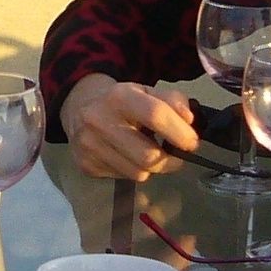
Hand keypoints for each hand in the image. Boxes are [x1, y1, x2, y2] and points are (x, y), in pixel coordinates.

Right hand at [60, 75, 197, 180]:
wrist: (78, 108)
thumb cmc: (122, 101)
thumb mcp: (147, 92)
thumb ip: (173, 101)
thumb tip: (189, 122)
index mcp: (119, 97)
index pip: (156, 115)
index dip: (180, 133)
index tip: (192, 143)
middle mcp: (100, 121)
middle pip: (149, 156)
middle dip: (170, 161)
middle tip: (175, 156)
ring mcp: (90, 146)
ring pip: (139, 173)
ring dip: (152, 168)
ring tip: (149, 154)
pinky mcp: (86, 165)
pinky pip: (124, 178)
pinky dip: (134, 170)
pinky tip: (129, 157)